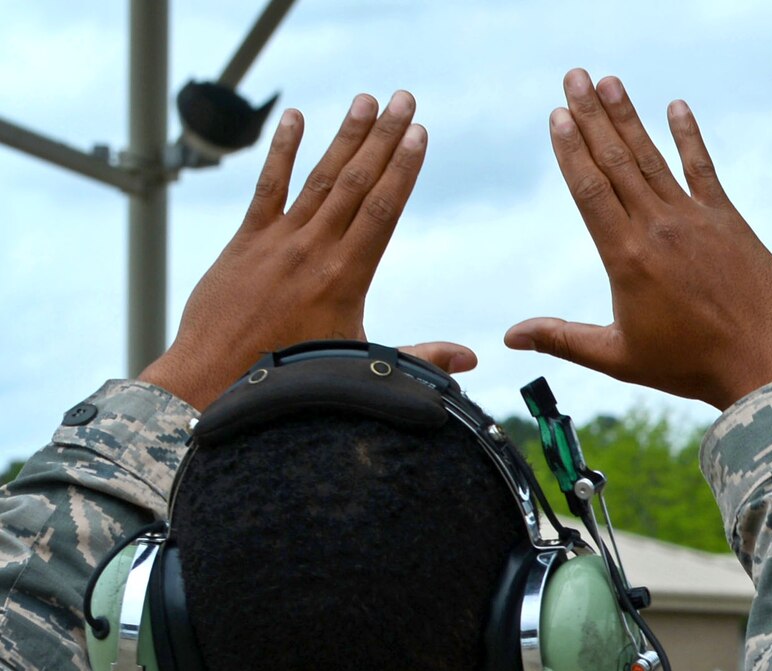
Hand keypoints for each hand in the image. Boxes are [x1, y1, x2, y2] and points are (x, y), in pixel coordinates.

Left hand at [142, 91, 431, 409]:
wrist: (214, 380)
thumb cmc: (294, 382)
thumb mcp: (362, 366)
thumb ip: (419, 357)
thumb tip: (469, 359)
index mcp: (345, 276)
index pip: (384, 210)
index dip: (404, 168)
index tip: (420, 134)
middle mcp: (313, 249)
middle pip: (357, 182)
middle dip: (384, 137)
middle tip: (405, 99)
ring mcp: (278, 240)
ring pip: (319, 177)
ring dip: (345, 136)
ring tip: (366, 101)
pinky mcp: (246, 242)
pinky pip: (267, 186)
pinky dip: (281, 150)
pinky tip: (295, 118)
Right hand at [504, 70, 771, 409]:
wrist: (761, 364)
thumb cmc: (689, 366)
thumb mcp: (618, 357)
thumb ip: (562, 338)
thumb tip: (509, 337)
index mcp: (626, 258)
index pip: (589, 190)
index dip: (572, 148)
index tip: (558, 114)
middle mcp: (658, 229)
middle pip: (617, 162)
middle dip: (593, 116)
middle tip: (574, 76)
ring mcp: (695, 220)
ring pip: (654, 159)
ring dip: (630, 118)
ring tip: (609, 82)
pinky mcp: (728, 221)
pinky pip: (704, 170)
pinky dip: (689, 138)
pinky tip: (676, 107)